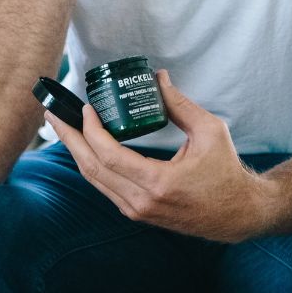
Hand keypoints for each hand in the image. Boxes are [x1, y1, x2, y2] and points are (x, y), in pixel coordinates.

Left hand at [45, 69, 275, 242]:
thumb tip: (158, 78)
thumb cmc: (227, 172)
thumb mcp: (209, 131)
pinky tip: (83, 146)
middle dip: (69, 138)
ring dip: (75, 151)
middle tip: (53, 114)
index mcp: (158, 183)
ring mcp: (137, 211)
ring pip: (94, 180)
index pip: (109, 156)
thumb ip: (180, 105)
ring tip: (62, 127)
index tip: (86, 107)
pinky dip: (91, 164)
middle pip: (91, 169)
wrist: (238, 214)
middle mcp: (142, 202)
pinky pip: (105, 186)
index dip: (91, 130)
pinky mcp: (138, 213)